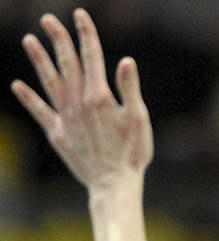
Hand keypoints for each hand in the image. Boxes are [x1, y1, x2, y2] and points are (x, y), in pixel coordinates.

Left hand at [10, 9, 152, 189]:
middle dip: (58, 39)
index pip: (91, 57)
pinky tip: (17, 85)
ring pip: (49, 81)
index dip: (85, 34)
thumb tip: (126, 61)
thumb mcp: (139, 119)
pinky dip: (27, 97)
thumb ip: (130, 89)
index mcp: (100, 97)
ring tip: (29, 40)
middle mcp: (79, 102)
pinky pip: (39, 111)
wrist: (112, 183)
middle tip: (48, 19)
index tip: (79, 15)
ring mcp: (65, 117)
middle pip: (67, 64)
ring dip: (38, 59)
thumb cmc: (132, 153)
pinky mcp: (57, 133)